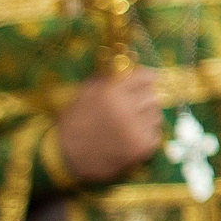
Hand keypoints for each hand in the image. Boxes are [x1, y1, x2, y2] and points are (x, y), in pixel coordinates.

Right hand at [56, 69, 164, 183]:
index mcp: (111, 92)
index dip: (146, 78)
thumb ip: (108, 77)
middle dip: (145, 98)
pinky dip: (147, 134)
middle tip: (136, 104)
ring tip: (131, 122)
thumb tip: (129, 64)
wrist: (65, 157)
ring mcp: (136, 130)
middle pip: (153, 95)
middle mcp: (126, 109)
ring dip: (147, 117)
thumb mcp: (85, 92)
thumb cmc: (74, 122)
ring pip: (156, 115)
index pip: (144, 76)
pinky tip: (132, 136)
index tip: (146, 80)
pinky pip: (155, 134)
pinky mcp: (141, 148)